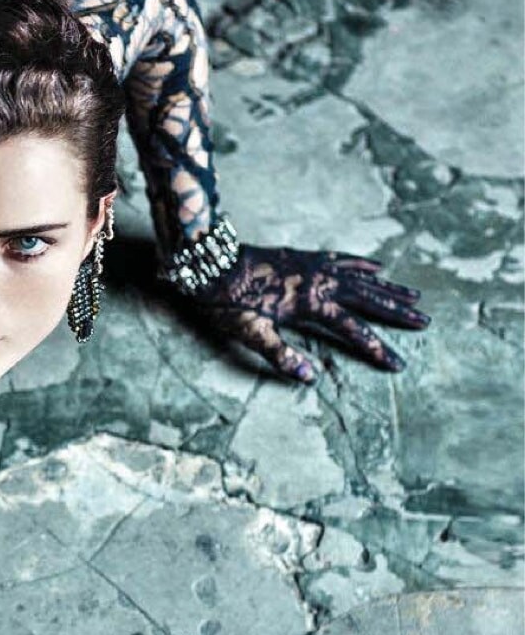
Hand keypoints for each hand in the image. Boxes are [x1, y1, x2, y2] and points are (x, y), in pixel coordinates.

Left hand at [184, 243, 428, 382]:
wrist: (209, 262)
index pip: (352, 330)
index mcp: (309, 304)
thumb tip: (310, 378)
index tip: (398, 364)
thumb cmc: (226, 302)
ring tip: (415, 295)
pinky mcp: (303, 257)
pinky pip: (341, 259)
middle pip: (367, 299)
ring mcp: (313, 267)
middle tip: (425, 321)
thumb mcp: (250, 333)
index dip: (376, 348)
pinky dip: (362, 263)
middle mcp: (318, 282)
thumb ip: (281, 355)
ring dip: (388, 287)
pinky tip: (377, 266)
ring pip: (361, 277)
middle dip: (397, 312)